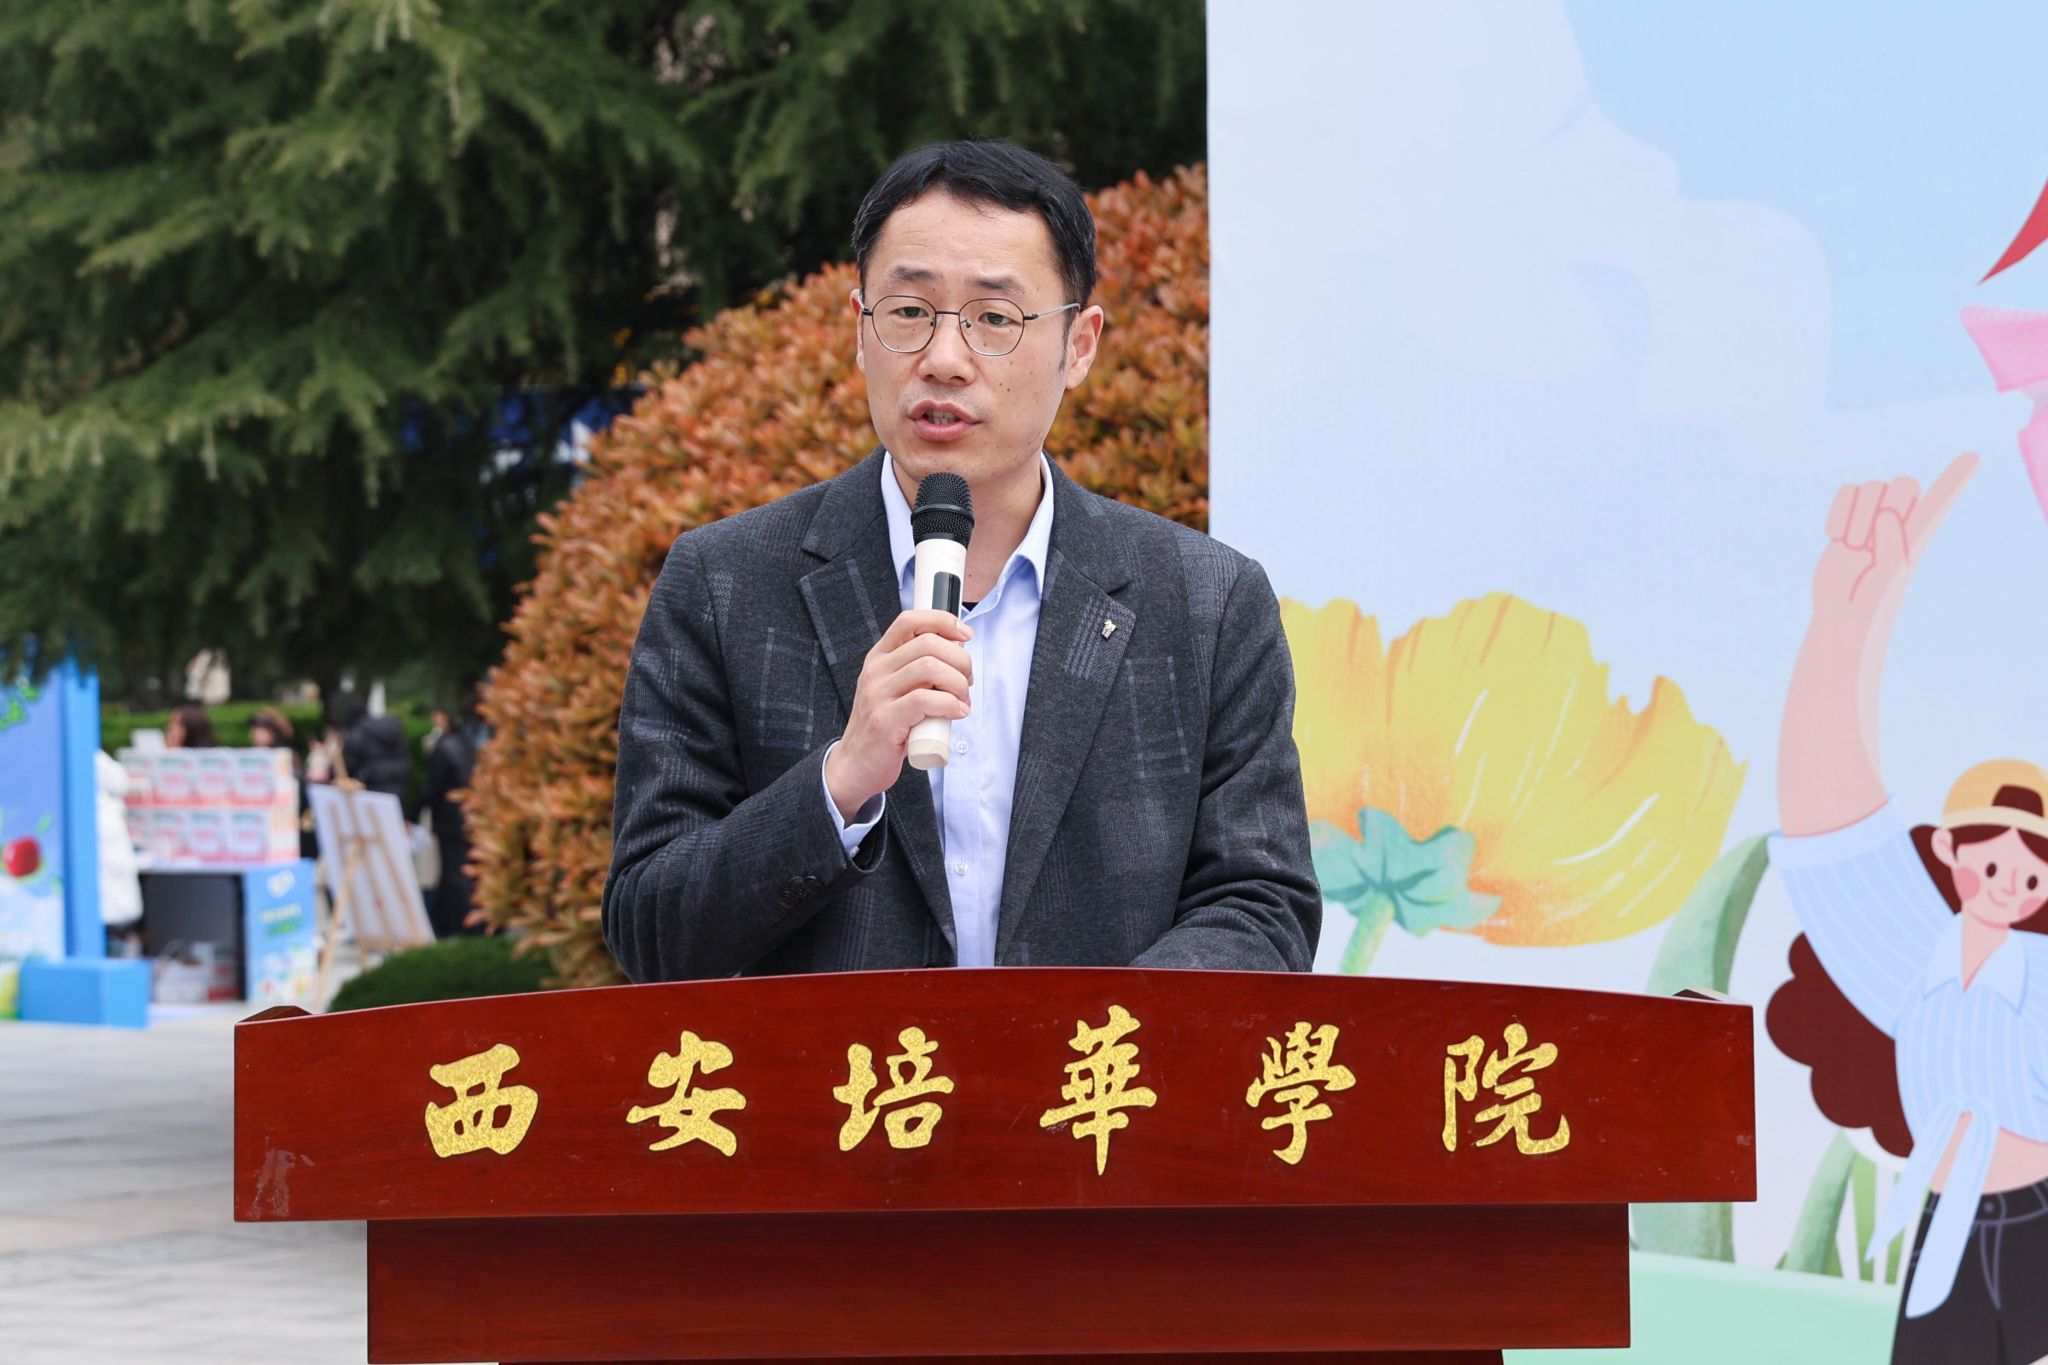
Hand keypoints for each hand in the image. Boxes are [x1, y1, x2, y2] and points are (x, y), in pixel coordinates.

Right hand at [824, 610, 972, 819]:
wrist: (856, 765)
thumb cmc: (887, 727)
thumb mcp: (898, 689)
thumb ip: (921, 670)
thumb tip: (959, 651)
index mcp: (880, 657)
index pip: (910, 621)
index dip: (943, 621)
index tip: (965, 635)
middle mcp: (876, 671)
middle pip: (928, 643)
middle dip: (960, 660)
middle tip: (966, 682)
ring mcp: (877, 694)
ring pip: (930, 668)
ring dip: (958, 684)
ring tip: (962, 701)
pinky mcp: (885, 720)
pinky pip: (925, 700)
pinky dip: (950, 704)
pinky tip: (957, 713)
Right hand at [1810, 453, 1977, 635]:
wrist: (1842, 614)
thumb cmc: (1871, 604)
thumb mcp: (1887, 580)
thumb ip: (1892, 546)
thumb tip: (1887, 513)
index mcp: (1918, 536)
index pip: (1939, 502)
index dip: (1955, 479)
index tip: (1974, 458)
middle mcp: (1898, 522)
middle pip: (1903, 483)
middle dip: (1885, 504)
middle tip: (1869, 542)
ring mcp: (1871, 518)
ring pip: (1870, 486)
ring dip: (1855, 518)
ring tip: (1853, 549)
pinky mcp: (1847, 519)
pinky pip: (1845, 491)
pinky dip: (1837, 512)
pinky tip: (1835, 537)